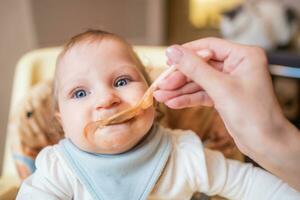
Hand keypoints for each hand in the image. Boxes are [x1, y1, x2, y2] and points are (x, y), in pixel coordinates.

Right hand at [153, 38, 299, 189]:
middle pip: (200, 65)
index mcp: (244, 56)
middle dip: (180, 77)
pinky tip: (173, 102)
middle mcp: (237, 65)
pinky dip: (188, 98)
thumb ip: (195, 68)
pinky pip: (202, 93)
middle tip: (161, 85)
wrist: (265, 143)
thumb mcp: (220, 88)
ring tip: (161, 96)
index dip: (186, 52)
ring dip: (180, 90)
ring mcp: (229, 81)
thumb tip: (173, 51)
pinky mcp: (223, 96)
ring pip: (199, 81)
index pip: (209, 46)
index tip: (167, 60)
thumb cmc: (253, 114)